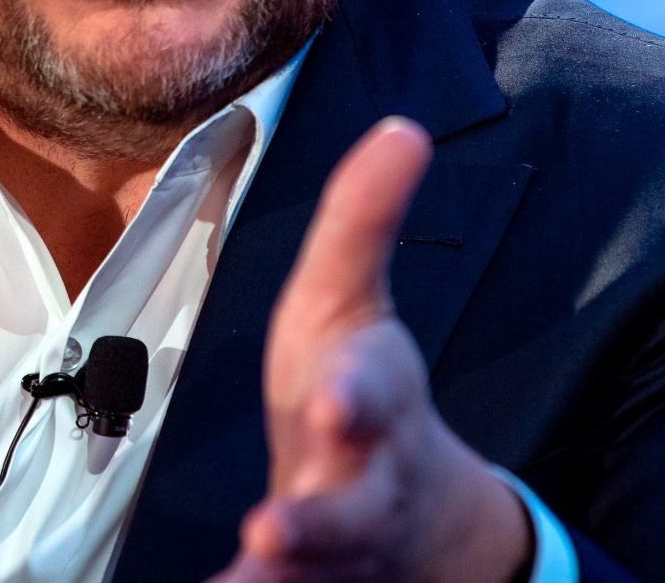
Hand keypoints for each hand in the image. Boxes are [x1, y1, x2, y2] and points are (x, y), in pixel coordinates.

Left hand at [209, 118, 529, 582]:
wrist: (416, 515)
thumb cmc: (358, 387)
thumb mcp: (349, 297)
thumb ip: (365, 218)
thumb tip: (404, 127)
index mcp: (367, 399)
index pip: (368, 393)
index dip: (354, 397)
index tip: (333, 402)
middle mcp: (361, 480)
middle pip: (351, 503)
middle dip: (319, 513)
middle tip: (274, 527)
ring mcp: (337, 542)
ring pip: (319, 561)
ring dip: (281, 568)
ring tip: (247, 568)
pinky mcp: (308, 577)